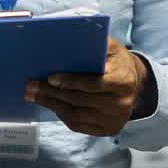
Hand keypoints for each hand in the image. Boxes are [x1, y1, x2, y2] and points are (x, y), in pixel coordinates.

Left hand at [27, 37, 144, 135]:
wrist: (136, 84)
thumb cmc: (117, 61)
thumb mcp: (111, 47)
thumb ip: (94, 42)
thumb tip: (66, 36)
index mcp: (123, 79)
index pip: (94, 83)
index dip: (71, 81)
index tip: (50, 77)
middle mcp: (122, 103)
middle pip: (80, 100)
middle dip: (52, 93)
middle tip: (31, 86)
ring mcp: (115, 119)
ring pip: (76, 115)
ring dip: (52, 105)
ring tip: (34, 96)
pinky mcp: (109, 130)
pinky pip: (79, 125)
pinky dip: (61, 115)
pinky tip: (50, 104)